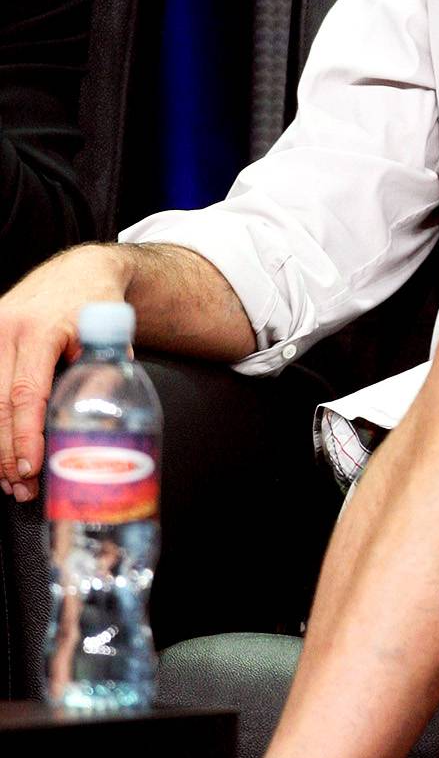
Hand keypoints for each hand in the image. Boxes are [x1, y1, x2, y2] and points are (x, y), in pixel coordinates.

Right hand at [0, 245, 131, 502]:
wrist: (77, 272)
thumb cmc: (97, 304)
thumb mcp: (109, 336)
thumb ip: (103, 375)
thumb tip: (99, 427)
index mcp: (39, 330)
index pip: (27, 393)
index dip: (26, 435)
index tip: (32, 467)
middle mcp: (5, 329)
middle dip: (7, 452)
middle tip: (22, 486)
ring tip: (9, 479)